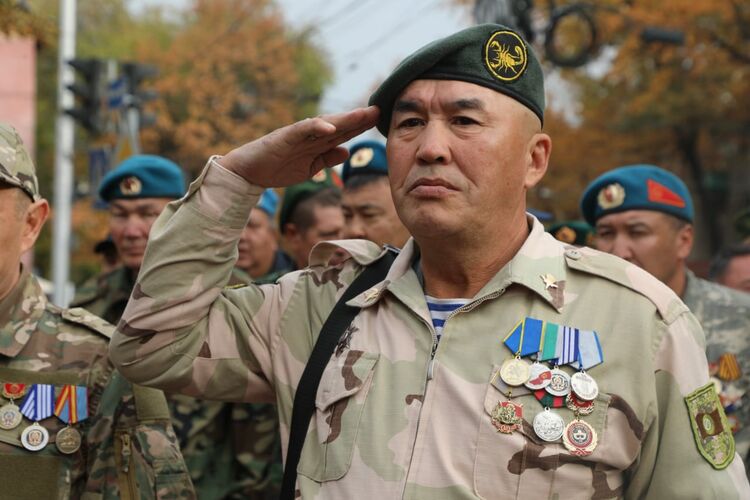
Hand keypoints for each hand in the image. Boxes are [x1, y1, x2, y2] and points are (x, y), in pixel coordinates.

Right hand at [220, 106, 378, 186]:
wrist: (249, 172)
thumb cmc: (277, 168)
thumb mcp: (309, 168)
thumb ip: (327, 159)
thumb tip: (346, 152)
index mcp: (317, 143)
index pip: (343, 133)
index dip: (361, 126)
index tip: (380, 120)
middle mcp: (310, 135)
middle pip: (339, 125)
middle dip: (359, 118)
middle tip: (379, 109)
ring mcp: (298, 134)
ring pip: (326, 124)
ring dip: (344, 119)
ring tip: (362, 114)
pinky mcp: (285, 136)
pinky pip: (303, 130)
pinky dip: (316, 127)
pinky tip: (331, 127)